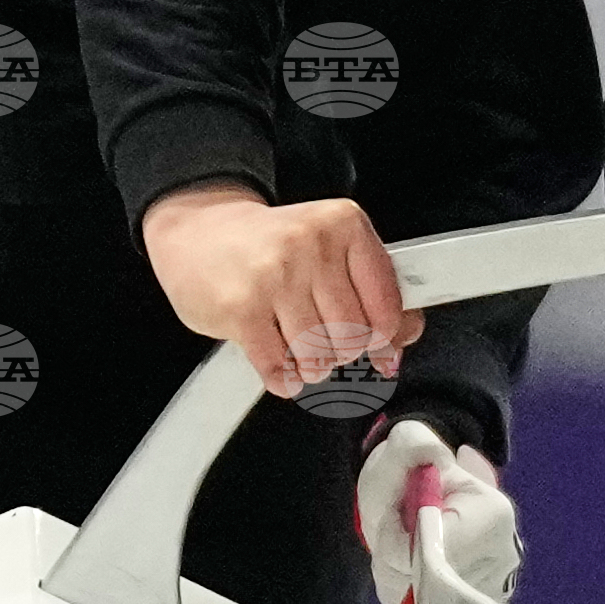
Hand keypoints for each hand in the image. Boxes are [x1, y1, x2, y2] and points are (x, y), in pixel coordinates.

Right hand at [142, 183, 423, 396]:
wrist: (198, 232)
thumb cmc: (268, 246)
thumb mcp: (329, 250)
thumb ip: (374, 290)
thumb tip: (407, 334)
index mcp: (344, 225)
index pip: (387, 309)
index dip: (382, 339)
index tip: (374, 343)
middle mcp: (310, 246)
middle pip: (353, 339)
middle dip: (340, 351)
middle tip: (321, 337)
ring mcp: (274, 277)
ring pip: (319, 360)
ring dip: (310, 366)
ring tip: (294, 343)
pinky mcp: (241, 309)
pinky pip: (279, 371)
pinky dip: (283, 378)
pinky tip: (277, 358)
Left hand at [356, 419, 519, 603]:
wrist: (420, 499)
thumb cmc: (411, 474)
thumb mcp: (403, 446)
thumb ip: (413, 443)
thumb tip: (432, 455)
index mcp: (493, 516)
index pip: (437, 552)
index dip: (400, 543)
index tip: (394, 520)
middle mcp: (501, 560)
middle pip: (430, 585)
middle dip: (397, 566)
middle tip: (395, 536)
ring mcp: (490, 591)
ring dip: (398, 584)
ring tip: (401, 553)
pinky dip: (406, 602)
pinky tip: (408, 576)